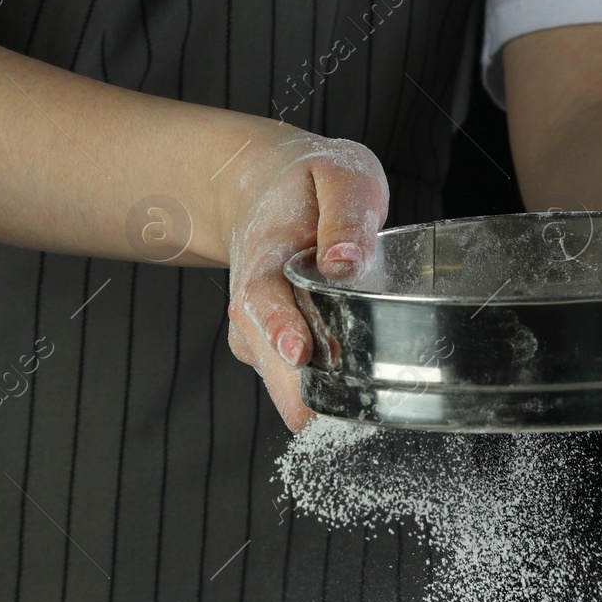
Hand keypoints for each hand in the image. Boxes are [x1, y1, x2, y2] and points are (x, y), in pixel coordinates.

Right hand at [221, 131, 388, 430]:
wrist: (262, 185)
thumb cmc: (310, 182)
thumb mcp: (340, 175)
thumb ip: (345, 213)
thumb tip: (346, 261)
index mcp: (268, 255)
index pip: (264, 297)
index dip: (279, 326)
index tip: (299, 351)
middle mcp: (255, 299)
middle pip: (267, 351)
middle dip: (293, 387)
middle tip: (318, 421)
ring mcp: (262, 325)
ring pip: (277, 373)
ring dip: (303, 399)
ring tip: (333, 426)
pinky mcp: (277, 344)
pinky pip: (292, 378)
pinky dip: (314, 396)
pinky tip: (342, 414)